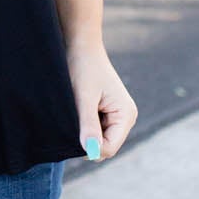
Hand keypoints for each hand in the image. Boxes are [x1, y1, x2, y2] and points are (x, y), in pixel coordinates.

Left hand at [66, 38, 136, 161]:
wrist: (82, 48)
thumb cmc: (84, 68)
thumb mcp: (84, 98)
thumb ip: (88, 125)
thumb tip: (91, 151)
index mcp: (126, 114)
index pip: (109, 148)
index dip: (90, 148)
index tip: (72, 135)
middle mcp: (126, 118)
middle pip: (105, 147)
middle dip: (88, 141)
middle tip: (72, 122)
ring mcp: (118, 116)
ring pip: (99, 140)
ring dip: (85, 133)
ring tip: (75, 113)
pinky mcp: (108, 113)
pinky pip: (96, 131)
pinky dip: (85, 126)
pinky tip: (77, 111)